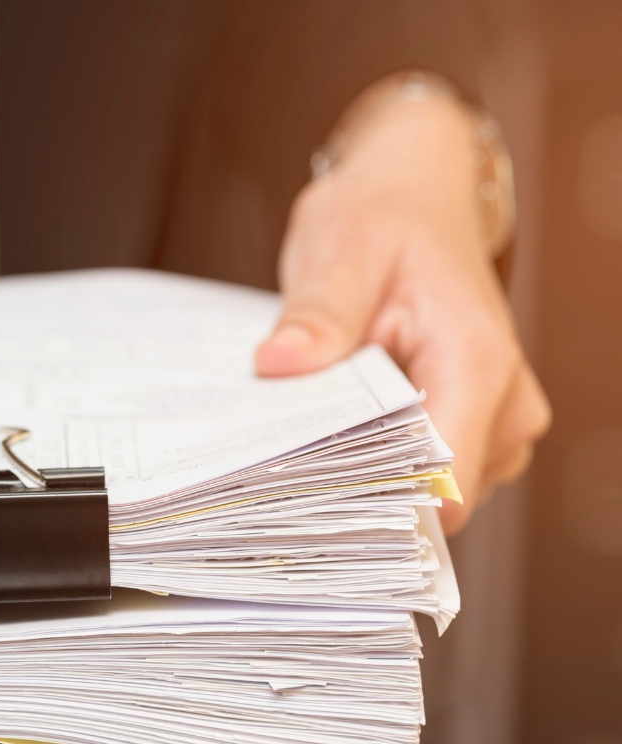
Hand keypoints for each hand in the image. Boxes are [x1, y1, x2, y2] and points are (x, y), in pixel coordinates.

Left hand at [255, 84, 549, 533]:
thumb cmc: (385, 219)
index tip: (308, 494)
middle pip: (432, 499)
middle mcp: (503, 404)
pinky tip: (330, 428)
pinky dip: (372, 460)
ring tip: (311, 429)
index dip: (378, 503)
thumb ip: (318, 316)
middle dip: (361, 487)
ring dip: (364, 474)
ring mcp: (493, 421)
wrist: (412, 197)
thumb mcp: (342, 252)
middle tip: (290, 454)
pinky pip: (420, 471)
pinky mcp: (469, 425)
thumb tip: (281, 362)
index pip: (443, 485)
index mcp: (478, 364)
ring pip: (425, 493)